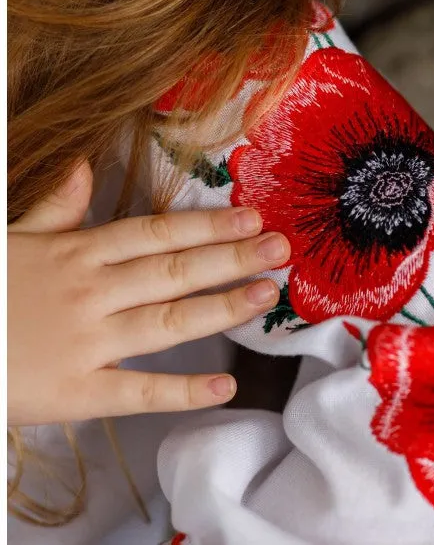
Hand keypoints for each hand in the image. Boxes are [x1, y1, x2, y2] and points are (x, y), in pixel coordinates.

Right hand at [8, 162, 289, 425]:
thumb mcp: (12, 236)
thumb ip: (54, 205)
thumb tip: (82, 164)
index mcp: (77, 254)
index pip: (156, 233)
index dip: (207, 226)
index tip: (251, 218)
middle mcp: (90, 293)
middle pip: (173, 271)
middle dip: (231, 259)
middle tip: (281, 249)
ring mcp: (85, 343)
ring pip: (166, 322)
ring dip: (221, 307)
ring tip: (266, 295)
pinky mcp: (75, 394)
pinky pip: (136, 393)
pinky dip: (181, 391)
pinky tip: (225, 385)